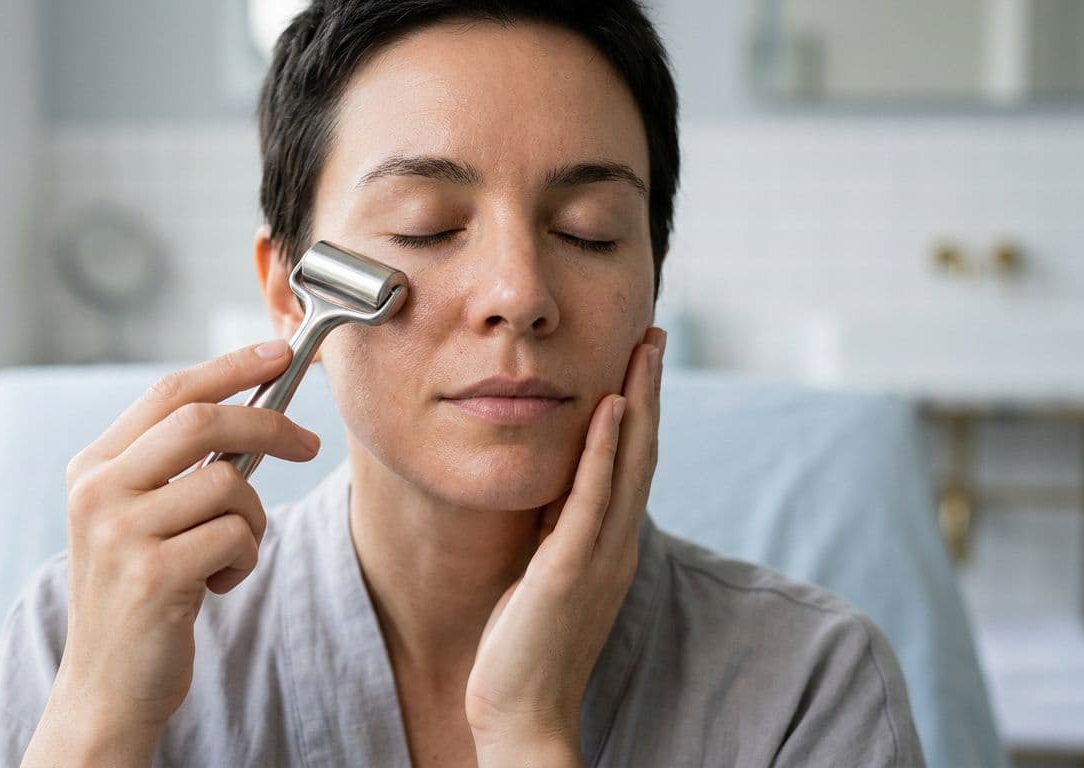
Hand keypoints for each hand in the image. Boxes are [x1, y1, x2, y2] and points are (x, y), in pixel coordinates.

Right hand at [22, 341, 321, 765]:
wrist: (108, 686)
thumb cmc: (139, 595)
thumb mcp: (137, 518)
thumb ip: (173, 466)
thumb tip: (251, 412)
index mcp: (93, 467)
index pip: (168, 391)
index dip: (230, 366)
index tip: (280, 353)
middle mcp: (98, 492)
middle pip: (202, 420)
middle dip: (268, 424)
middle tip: (308, 444)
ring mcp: (121, 533)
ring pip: (229, 484)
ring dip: (253, 519)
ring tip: (231, 553)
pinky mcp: (154, 576)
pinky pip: (237, 537)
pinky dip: (246, 558)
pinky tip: (219, 584)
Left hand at [464, 327, 665, 759]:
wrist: (522, 713)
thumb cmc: (523, 646)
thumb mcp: (544, 572)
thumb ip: (555, 530)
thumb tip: (551, 488)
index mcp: (609, 544)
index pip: (631, 462)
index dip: (639, 408)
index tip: (639, 358)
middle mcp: (616, 543)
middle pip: (641, 451)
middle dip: (648, 389)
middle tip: (654, 333)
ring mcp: (599, 556)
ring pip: (629, 464)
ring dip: (638, 401)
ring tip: (644, 348)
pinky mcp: (571, 570)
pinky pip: (592, 500)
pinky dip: (604, 451)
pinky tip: (609, 408)